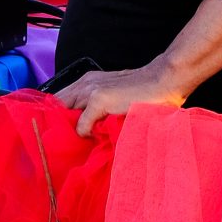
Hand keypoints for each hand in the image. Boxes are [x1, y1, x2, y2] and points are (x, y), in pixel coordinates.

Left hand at [57, 58, 189, 135]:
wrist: (164, 80)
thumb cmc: (145, 92)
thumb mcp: (115, 96)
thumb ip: (99, 108)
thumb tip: (87, 130)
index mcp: (88, 81)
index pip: (59, 101)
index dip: (60, 117)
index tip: (64, 132)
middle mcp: (85, 84)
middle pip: (57, 106)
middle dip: (60, 124)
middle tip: (67, 140)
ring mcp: (90, 91)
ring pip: (66, 115)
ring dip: (70, 129)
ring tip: (78, 141)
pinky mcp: (98, 100)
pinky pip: (82, 125)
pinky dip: (85, 133)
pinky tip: (96, 136)